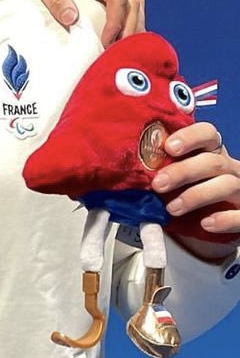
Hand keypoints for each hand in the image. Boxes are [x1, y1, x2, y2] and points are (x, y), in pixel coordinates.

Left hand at [0, 0, 144, 43]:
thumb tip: (72, 20)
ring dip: (131, 25)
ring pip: (132, 0)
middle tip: (122, 53)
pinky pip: (122, 0)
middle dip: (130, 27)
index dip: (116, 22)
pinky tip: (120, 37)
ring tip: (125, 50)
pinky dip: (125, 19)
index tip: (106, 43)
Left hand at [152, 122, 239, 259]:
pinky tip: (205, 223)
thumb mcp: (178, 174)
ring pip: (227, 185)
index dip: (190, 136)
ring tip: (171, 208)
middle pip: (213, 161)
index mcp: (211, 152)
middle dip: (183, 172)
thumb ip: (162, 167)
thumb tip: (128, 167)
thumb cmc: (191, 189)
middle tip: (158, 184)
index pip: (207, 133)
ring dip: (196, 196)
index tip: (169, 147)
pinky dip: (224, 219)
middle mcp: (229, 168)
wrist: (214, 218)